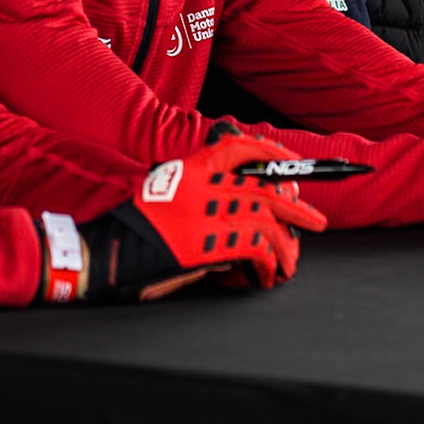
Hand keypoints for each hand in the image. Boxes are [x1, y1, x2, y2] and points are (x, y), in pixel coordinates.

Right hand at [57, 132, 326, 303]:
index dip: (267, 151)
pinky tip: (264, 277)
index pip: (237, 147)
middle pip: (265, 188)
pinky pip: (253, 249)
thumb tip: (239, 212)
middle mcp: (201, 186)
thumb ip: (199, 193)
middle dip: (297, 207)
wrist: (106, 251)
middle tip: (316, 221)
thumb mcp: (163, 194)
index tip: (289, 162)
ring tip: (291, 263)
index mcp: (188, 169)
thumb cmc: (133, 228)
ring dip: (286, 245)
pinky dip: (266, 265)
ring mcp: (205, 214)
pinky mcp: (206, 244)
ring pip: (266, 221)